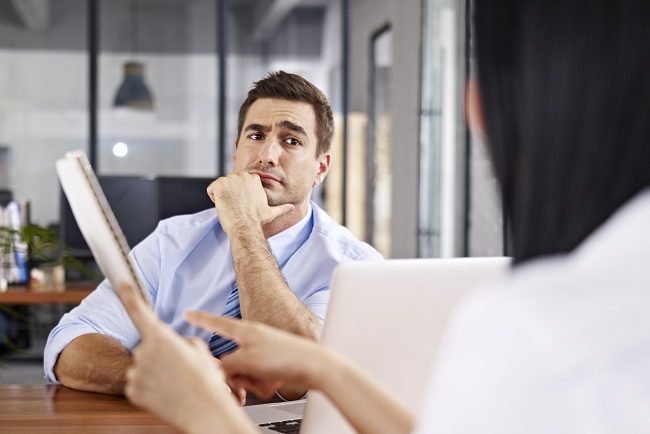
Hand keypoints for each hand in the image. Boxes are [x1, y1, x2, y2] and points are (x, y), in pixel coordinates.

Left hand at [117, 284, 246, 432]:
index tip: (122, 283)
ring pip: (143, 367)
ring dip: (157, 372)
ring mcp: (136, 373)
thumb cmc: (206, 381)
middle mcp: (143, 352)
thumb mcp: (202, 352)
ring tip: (177, 383)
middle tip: (182, 367)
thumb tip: (178, 346)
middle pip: (148, 347)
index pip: (139, 311)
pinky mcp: (132, 391)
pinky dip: (151, 387)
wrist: (203, 410)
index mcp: (160, 338)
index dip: (129, 295)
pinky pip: (139, 383)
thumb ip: (184, 342)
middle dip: (162, 354)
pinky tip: (166, 393)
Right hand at [185, 312, 329, 398]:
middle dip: (233, 375)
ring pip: (241, 373)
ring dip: (248, 383)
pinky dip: (261, 386)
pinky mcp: (271, 368)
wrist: (316, 367)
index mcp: (246, 331)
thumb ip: (226, 366)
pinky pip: (255, 380)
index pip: (217, 322)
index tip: (187, 312)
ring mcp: (262, 354)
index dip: (200, 318)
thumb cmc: (287, 357)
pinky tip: (272, 385)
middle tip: (240, 383)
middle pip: (228, 359)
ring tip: (263, 382)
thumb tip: (219, 373)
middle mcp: (253, 340)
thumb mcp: (247, 361)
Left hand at [206, 172, 293, 235]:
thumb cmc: (257, 221)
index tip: (241, 204)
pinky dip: (213, 198)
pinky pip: (211, 190)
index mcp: (254, 179)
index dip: (239, 194)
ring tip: (230, 207)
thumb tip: (292, 208)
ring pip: (220, 186)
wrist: (245, 226)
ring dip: (222, 197)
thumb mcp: (271, 213)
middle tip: (236, 207)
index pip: (240, 182)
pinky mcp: (219, 185)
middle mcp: (242, 176)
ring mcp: (230, 179)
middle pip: (229, 183)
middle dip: (230, 194)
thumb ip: (281, 208)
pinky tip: (223, 206)